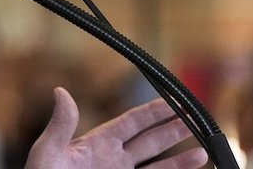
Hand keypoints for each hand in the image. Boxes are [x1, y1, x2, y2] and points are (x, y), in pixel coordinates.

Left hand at [26, 87, 208, 168]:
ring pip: (158, 166)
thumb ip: (60, 125)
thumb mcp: (48, 151)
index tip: (174, 99)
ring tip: (203, 151)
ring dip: (181, 160)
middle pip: (151, 141)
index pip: (132, 122)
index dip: (153, 111)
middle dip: (173, 130)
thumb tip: (60, 91)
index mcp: (97, 144)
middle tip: (196, 117)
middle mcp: (113, 160)